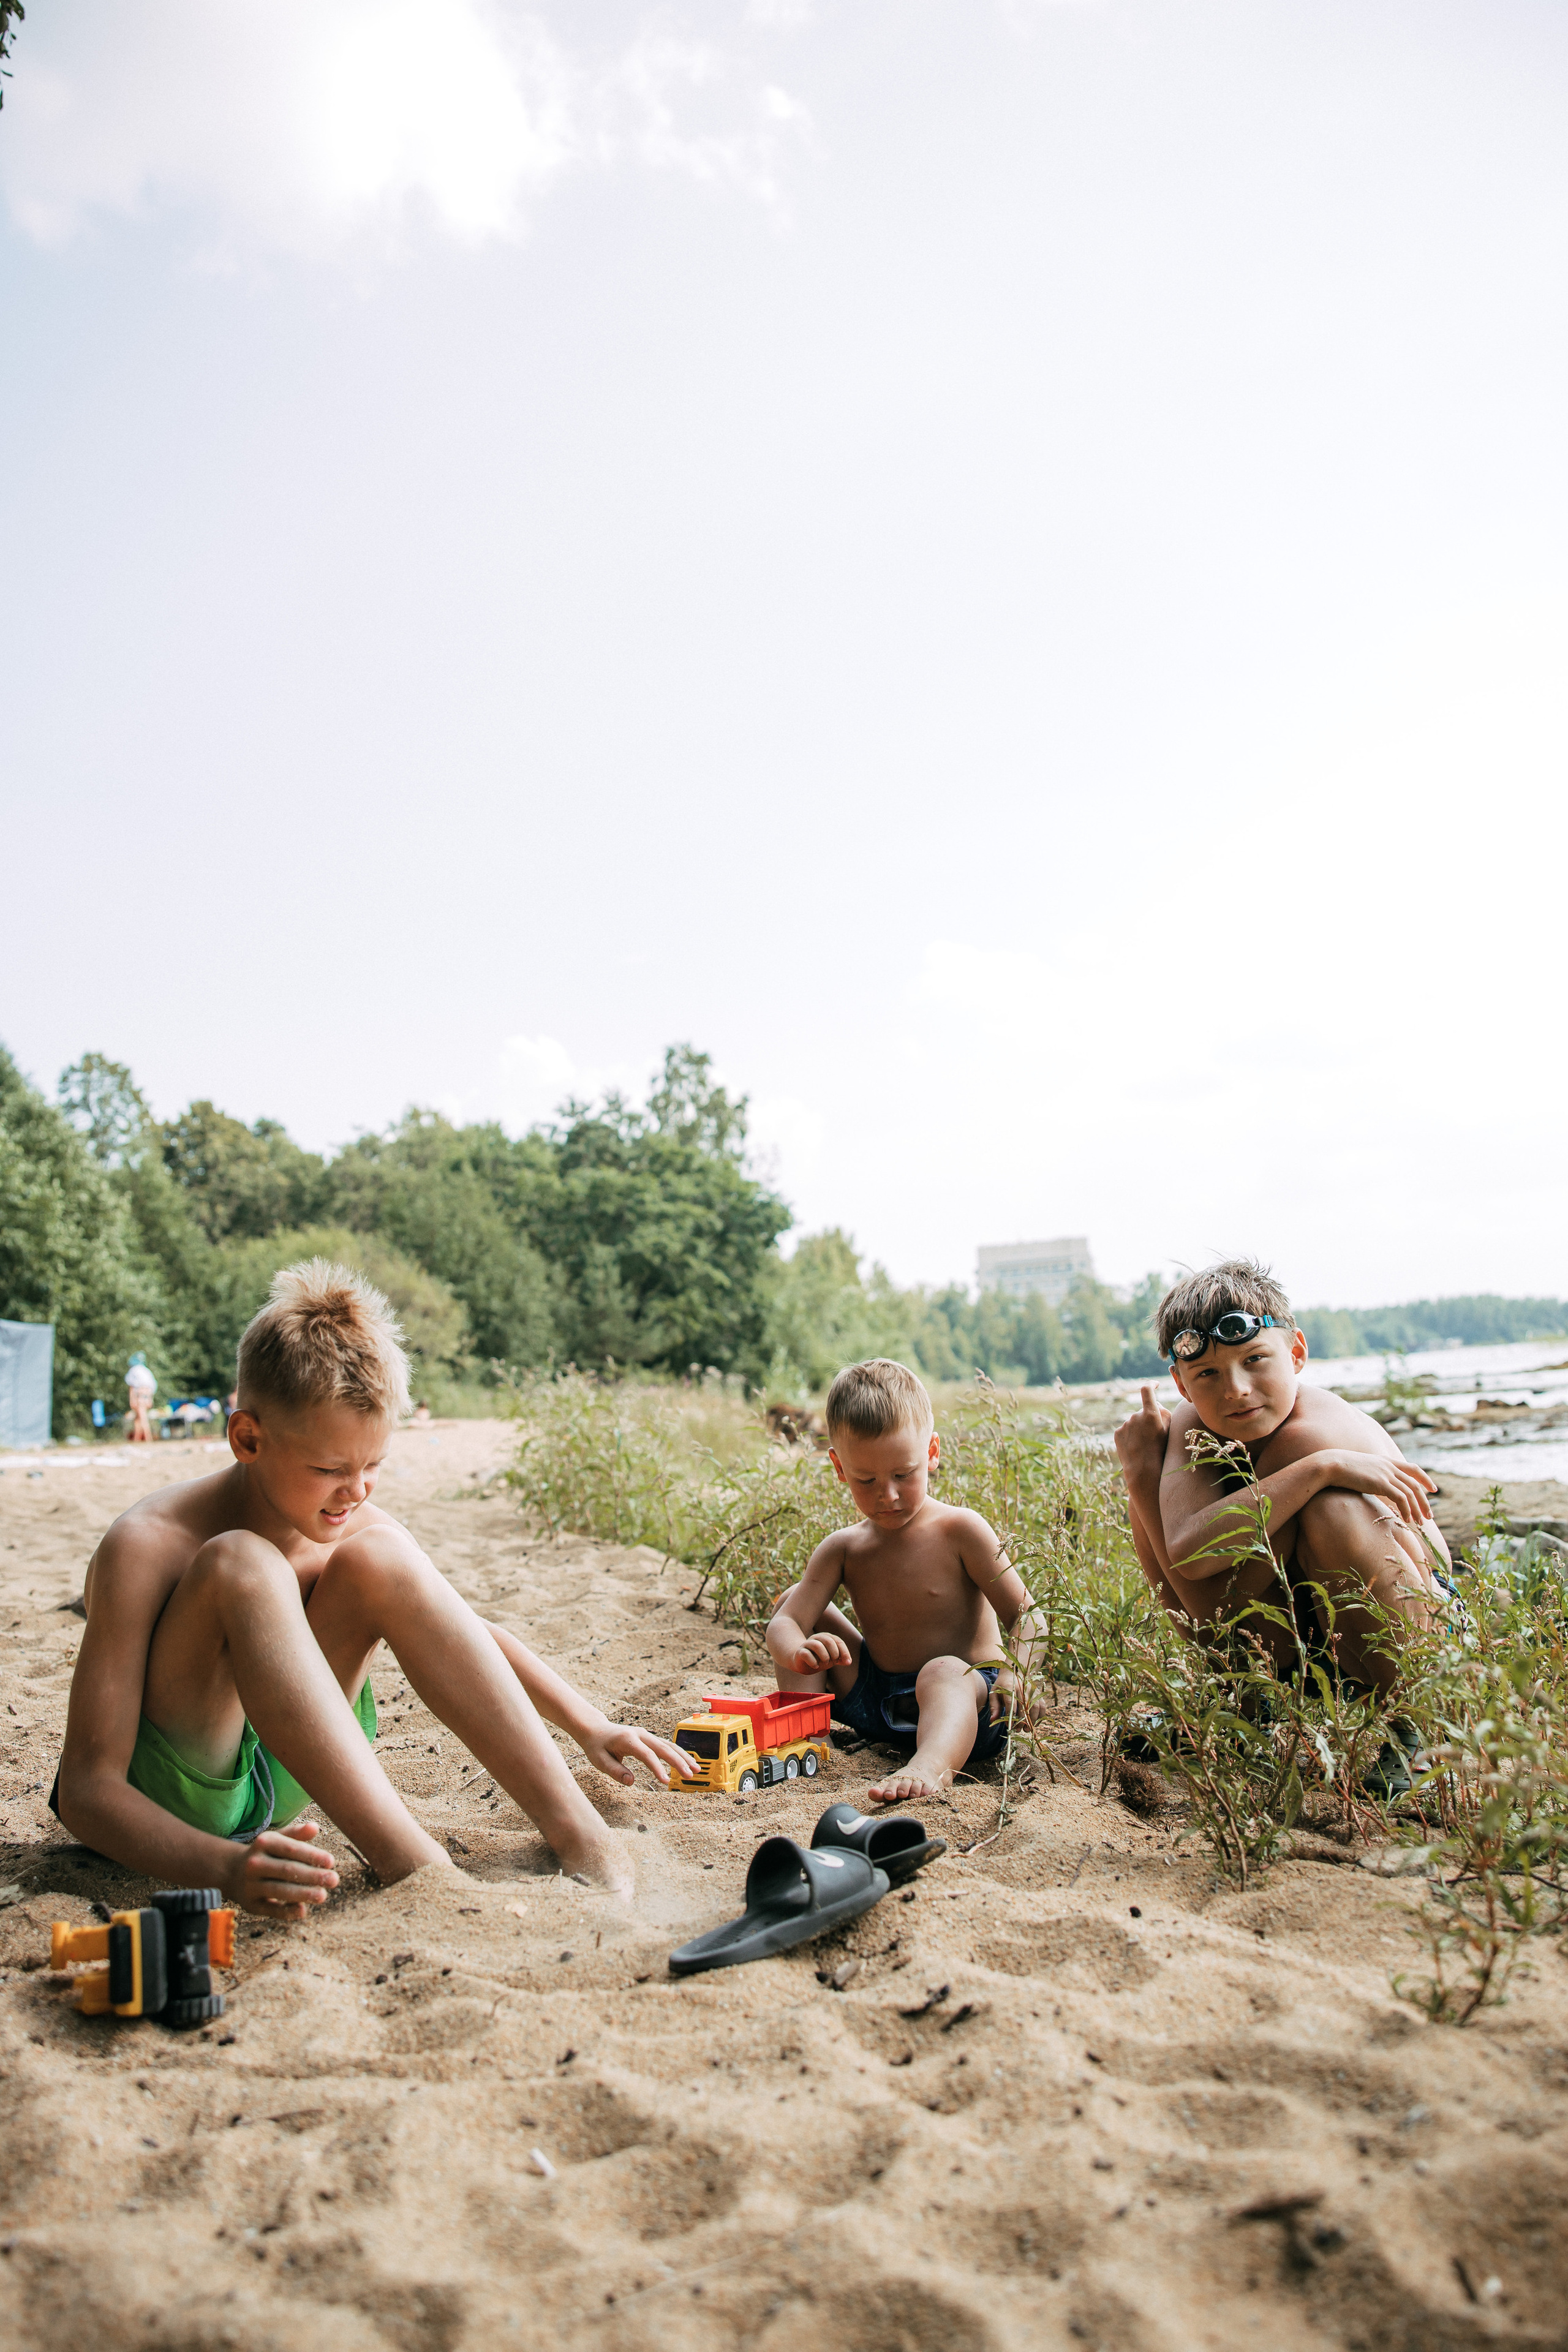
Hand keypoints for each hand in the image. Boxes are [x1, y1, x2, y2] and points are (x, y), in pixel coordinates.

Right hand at [225, 1822, 338, 1921]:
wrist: (232, 1872)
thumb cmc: (266, 1853)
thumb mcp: (277, 1839)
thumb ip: (296, 1834)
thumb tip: (315, 1827)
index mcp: (264, 1843)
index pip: (291, 1849)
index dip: (312, 1855)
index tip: (331, 1862)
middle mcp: (255, 1864)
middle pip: (287, 1870)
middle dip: (312, 1876)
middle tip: (334, 1880)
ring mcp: (251, 1885)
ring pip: (280, 1891)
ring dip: (303, 1894)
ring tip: (323, 1895)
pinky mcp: (251, 1905)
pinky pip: (271, 1910)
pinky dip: (287, 1911)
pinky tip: (303, 1910)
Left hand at [580, 1720, 698, 1785]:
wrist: (596, 1729)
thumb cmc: (597, 1747)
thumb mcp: (600, 1761)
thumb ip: (615, 1771)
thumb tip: (631, 1782)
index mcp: (628, 1740)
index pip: (647, 1755)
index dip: (657, 1769)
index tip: (666, 1782)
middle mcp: (640, 1734)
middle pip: (664, 1747)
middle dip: (679, 1762)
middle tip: (690, 1776)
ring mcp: (646, 1734)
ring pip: (668, 1744)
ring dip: (683, 1757)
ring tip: (696, 1769)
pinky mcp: (648, 1737)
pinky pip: (666, 1745)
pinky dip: (677, 1753)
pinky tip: (687, 1762)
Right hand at [791, 1632, 851, 1673]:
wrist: (801, 1662)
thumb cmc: (819, 1658)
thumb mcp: (831, 1659)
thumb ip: (840, 1659)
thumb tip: (848, 1662)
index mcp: (826, 1637)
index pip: (838, 1641)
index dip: (844, 1652)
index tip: (848, 1662)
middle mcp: (816, 1638)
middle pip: (828, 1641)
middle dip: (834, 1653)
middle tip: (833, 1662)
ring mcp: (807, 1644)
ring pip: (817, 1645)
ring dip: (824, 1656)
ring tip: (825, 1664)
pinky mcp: (800, 1652)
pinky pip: (806, 1654)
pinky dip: (813, 1661)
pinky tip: (816, 1667)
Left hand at [1114, 1385, 1169, 1480]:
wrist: (1143, 1471)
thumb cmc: (1161, 1451)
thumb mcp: (1170, 1431)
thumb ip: (1164, 1412)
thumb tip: (1156, 1403)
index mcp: (1150, 1413)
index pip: (1147, 1390)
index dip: (1151, 1384)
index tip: (1154, 1384)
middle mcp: (1135, 1415)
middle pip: (1144, 1411)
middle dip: (1150, 1418)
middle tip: (1156, 1435)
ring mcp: (1125, 1424)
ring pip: (1135, 1422)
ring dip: (1141, 1429)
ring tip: (1147, 1445)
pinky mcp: (1117, 1432)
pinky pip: (1127, 1430)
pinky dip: (1132, 1435)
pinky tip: (1137, 1447)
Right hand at [1323, 1450, 1435, 1524]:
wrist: (1331, 1464)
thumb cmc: (1342, 1469)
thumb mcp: (1363, 1469)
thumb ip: (1374, 1475)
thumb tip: (1377, 1485)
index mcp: (1387, 1461)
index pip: (1413, 1468)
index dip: (1425, 1479)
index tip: (1433, 1489)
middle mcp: (1390, 1466)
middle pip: (1416, 1484)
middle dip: (1425, 1501)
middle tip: (1429, 1516)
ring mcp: (1386, 1474)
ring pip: (1410, 1493)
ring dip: (1417, 1509)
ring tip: (1420, 1523)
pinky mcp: (1380, 1483)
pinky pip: (1400, 1498)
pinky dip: (1407, 1509)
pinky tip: (1406, 1519)